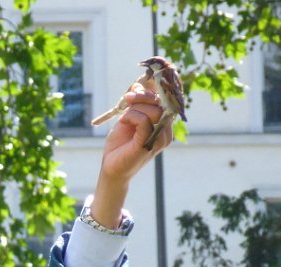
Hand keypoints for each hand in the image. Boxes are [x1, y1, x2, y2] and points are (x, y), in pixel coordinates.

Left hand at [91, 85, 169, 225]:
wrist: (111, 167)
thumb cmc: (121, 144)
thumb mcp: (129, 118)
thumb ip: (137, 104)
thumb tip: (140, 85)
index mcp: (164, 123)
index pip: (168, 101)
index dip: (155, 89)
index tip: (139, 86)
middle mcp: (166, 131)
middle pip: (162, 103)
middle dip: (143, 96)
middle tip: (127, 98)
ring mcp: (160, 139)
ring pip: (154, 111)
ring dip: (135, 108)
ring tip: (124, 116)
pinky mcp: (149, 145)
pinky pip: (145, 121)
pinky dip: (132, 116)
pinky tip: (124, 121)